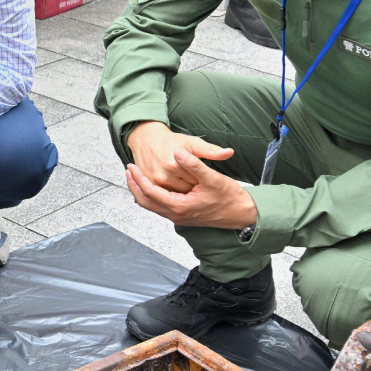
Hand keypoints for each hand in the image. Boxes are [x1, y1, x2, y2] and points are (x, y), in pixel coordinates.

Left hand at [125, 150, 257, 229]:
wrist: (242, 214)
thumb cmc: (229, 197)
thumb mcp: (213, 178)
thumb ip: (194, 165)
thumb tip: (178, 154)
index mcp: (179, 206)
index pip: (149, 192)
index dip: (138, 178)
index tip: (131, 166)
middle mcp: (176, 215)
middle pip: (145, 202)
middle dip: (134, 186)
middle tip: (127, 171)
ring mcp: (178, 217)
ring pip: (151, 206)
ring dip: (141, 191)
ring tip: (135, 177)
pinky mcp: (182, 216)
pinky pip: (160, 207)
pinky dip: (151, 196)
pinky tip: (152, 185)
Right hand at [126, 121, 232, 193]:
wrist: (146, 139)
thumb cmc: (171, 141)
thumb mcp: (192, 142)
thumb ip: (211, 151)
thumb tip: (229, 153)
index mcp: (174, 165)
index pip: (196, 181)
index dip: (204, 182)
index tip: (207, 180)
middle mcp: (163, 175)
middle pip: (186, 191)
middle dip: (194, 189)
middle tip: (200, 184)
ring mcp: (155, 182)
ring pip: (177, 195)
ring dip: (185, 194)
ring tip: (190, 187)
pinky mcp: (150, 185)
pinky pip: (166, 195)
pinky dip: (174, 193)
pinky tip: (180, 188)